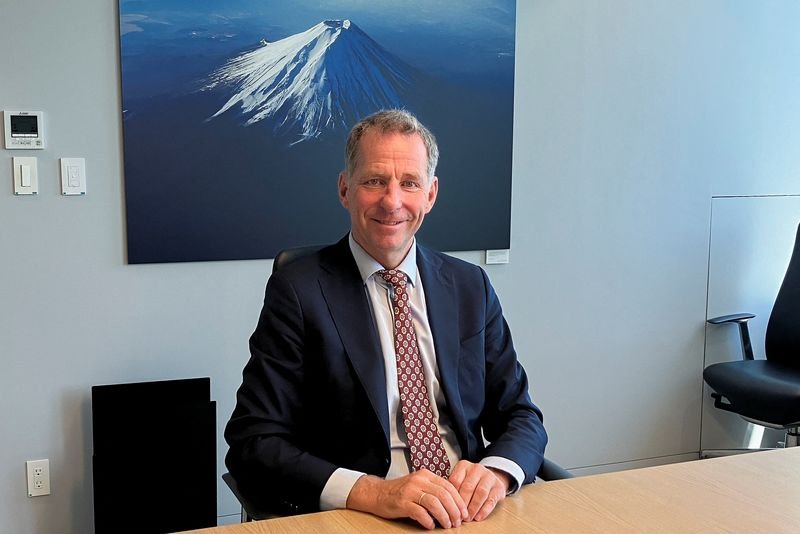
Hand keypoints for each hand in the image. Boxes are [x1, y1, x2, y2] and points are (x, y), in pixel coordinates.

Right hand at [346, 469, 467, 529]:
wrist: (378, 493)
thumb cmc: (400, 492)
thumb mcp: (419, 486)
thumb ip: (434, 491)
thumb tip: (454, 506)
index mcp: (426, 475)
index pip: (449, 486)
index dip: (459, 501)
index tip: (464, 513)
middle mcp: (419, 480)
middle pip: (444, 495)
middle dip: (454, 510)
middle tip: (458, 521)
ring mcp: (410, 491)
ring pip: (434, 503)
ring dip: (444, 516)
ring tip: (447, 525)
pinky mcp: (402, 502)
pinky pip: (420, 512)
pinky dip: (428, 520)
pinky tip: (430, 525)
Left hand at [447, 460, 509, 521]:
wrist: (489, 479)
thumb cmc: (469, 482)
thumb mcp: (459, 480)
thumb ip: (452, 488)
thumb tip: (444, 504)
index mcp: (464, 465)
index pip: (455, 480)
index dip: (452, 496)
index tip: (450, 508)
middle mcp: (477, 468)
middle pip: (468, 487)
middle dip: (463, 504)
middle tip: (459, 516)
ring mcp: (489, 476)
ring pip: (481, 493)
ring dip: (473, 508)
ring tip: (468, 518)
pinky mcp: (499, 487)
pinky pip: (491, 500)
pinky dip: (484, 510)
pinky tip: (478, 517)